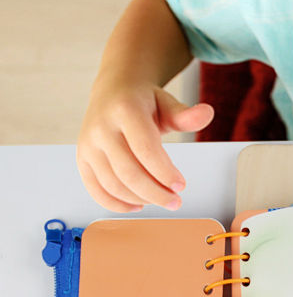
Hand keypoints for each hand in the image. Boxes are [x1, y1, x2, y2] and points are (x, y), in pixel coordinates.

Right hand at [77, 79, 213, 211]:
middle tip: (175, 201)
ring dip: (139, 199)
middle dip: (155, 193)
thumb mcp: (167, 103)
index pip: (145, 150)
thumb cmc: (144, 101)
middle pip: (128, 172)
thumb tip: (207, 113)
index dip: (164, 173)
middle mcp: (101, 128)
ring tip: (160, 199)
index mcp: (125, 110)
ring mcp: (88, 145)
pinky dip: (116, 204)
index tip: (181, 186)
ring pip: (112, 184)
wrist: (113, 91)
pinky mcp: (82, 159)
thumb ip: (185, 115)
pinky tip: (137, 205)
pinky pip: (96, 189)